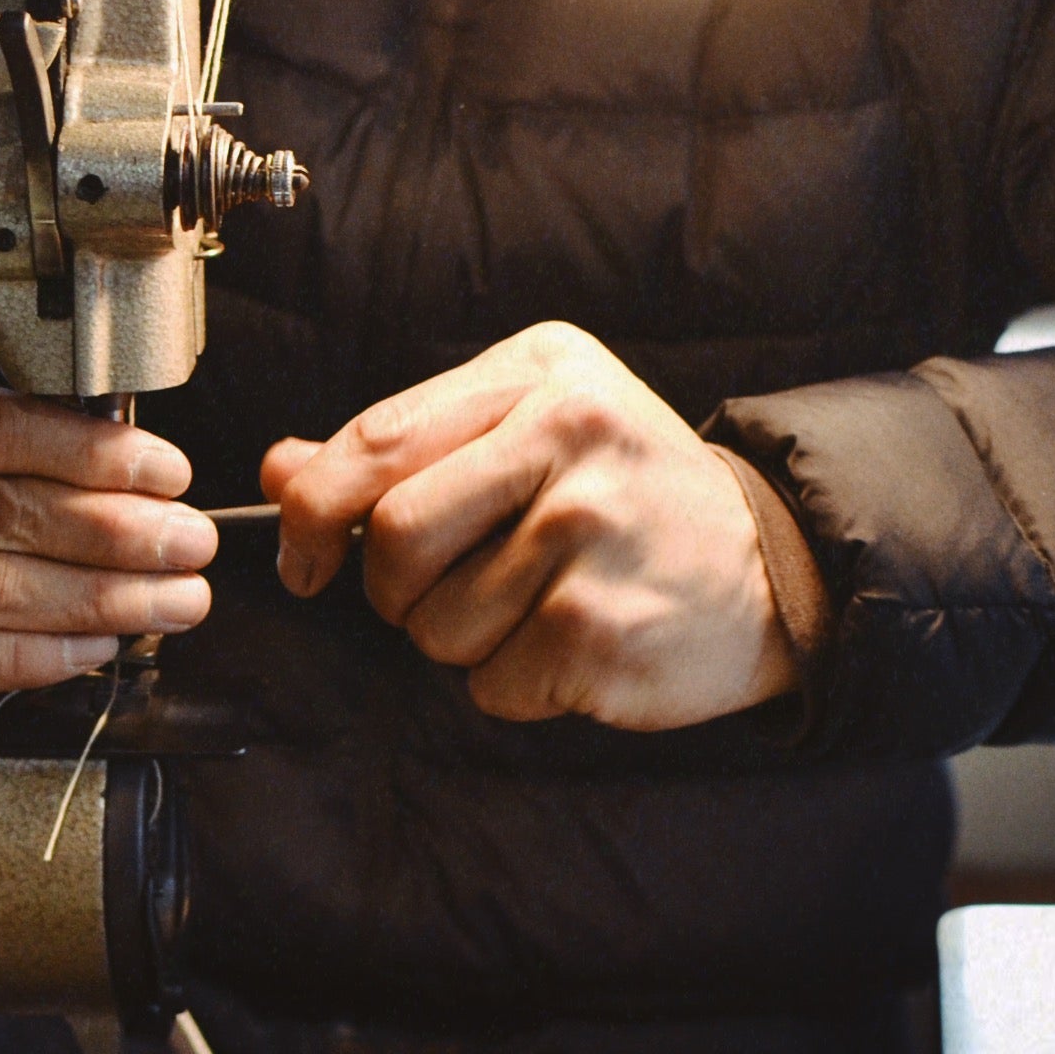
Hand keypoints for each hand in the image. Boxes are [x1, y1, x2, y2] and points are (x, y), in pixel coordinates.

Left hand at [262, 321, 795, 729]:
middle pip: (395, 537)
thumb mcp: (527, 433)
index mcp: (541, 372)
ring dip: (458, 640)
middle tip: (435, 594)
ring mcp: (590, 533)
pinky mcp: (602, 627)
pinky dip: (510, 682)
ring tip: (532, 606)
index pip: (378, 440)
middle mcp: (569, 438)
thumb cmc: (628, 495)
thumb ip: (403, 449)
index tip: (303, 556)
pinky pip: (489, 682)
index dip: (313, 510)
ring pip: (434, 621)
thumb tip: (280, 471)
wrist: (774, 564)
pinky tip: (569, 644)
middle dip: (390, 589)